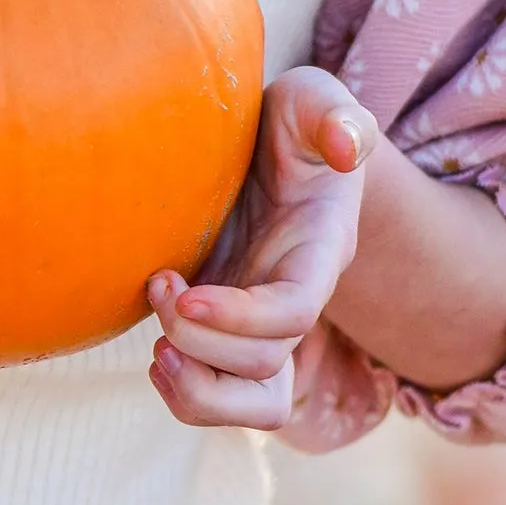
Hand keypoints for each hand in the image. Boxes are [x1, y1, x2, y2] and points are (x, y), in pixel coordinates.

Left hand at [145, 67, 376, 430]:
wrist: (272, 145)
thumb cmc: (294, 121)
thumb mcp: (313, 100)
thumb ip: (337, 116)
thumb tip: (349, 148)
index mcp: (318, 251)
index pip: (293, 311)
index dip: (242, 317)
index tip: (185, 293)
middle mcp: (292, 298)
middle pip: (265, 368)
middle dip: (202, 344)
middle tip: (159, 288)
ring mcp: (258, 321)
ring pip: (251, 404)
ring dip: (196, 391)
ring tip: (156, 350)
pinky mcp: (225, 329)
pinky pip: (220, 392)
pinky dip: (184, 389)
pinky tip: (155, 350)